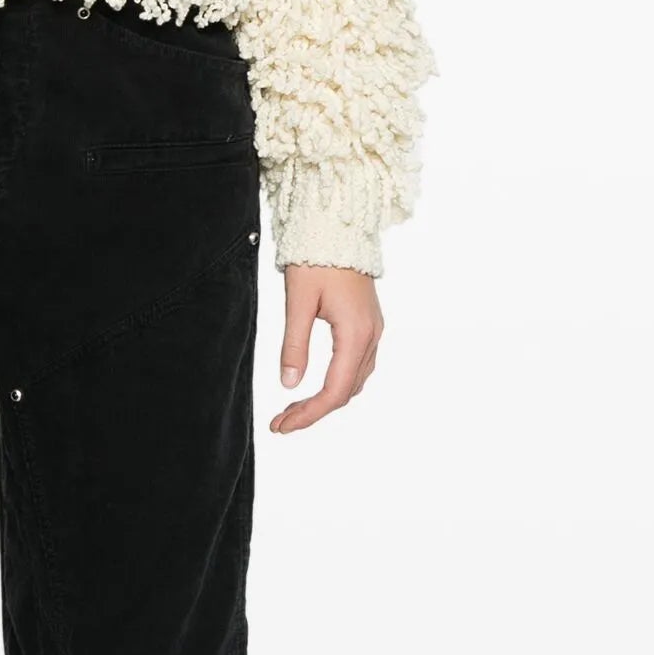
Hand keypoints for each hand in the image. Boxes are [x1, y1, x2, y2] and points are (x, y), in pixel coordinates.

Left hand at [271, 265, 380, 432]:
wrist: (340, 228)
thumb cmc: (317, 258)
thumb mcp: (298, 302)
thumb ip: (294, 345)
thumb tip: (289, 385)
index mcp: (355, 334)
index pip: (333, 392)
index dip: (308, 415)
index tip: (281, 426)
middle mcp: (370, 336)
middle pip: (345, 392)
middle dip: (313, 411)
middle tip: (281, 421)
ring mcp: (373, 331)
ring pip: (353, 381)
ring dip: (325, 399)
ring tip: (292, 408)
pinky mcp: (368, 325)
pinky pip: (357, 366)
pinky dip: (336, 383)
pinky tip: (315, 385)